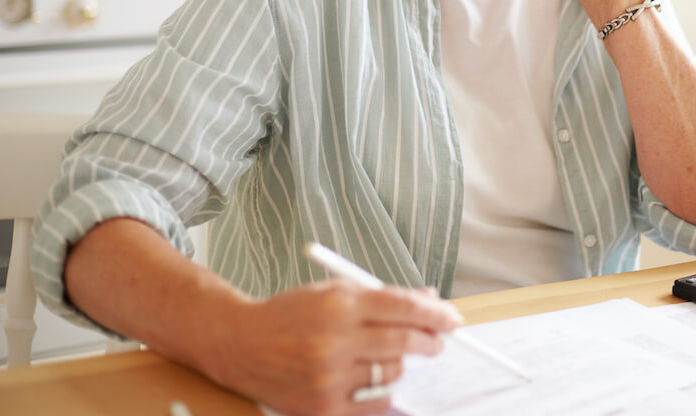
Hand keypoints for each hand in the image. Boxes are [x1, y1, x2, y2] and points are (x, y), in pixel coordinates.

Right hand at [208, 279, 461, 415]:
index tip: (453, 318)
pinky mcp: (323, 407)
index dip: (435, 313)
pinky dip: (383, 391)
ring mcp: (327, 377)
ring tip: (389, 355)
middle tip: (438, 340)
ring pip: (392, 373)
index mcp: (339, 304)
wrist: (242, 345)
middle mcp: (333, 341)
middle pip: (403, 341)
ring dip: (401, 364)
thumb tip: (430, 301)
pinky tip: (373, 378)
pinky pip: (376, 403)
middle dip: (430, 340)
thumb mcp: (336, 291)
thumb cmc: (293, 314)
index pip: (403, 307)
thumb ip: (383, 297)